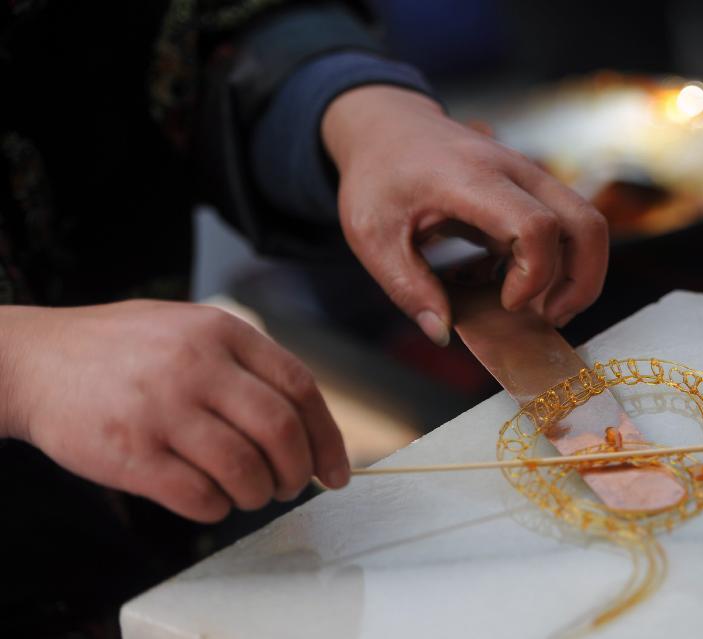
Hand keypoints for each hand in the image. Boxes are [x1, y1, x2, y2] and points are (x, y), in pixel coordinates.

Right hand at [0, 301, 347, 521]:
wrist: (35, 359)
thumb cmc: (125, 349)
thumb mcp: (192, 329)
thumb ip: (247, 365)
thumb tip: (308, 426)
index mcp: (222, 332)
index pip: (301, 387)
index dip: (327, 436)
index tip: (335, 469)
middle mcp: (196, 365)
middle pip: (281, 431)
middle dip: (297, 471)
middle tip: (291, 486)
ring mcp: (161, 408)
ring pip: (244, 470)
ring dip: (258, 494)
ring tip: (250, 493)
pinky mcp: (129, 452)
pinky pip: (198, 497)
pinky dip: (217, 509)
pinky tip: (211, 500)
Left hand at [322, 86, 608, 344]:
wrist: (388, 126)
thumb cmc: (378, 177)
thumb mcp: (371, 235)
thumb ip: (407, 287)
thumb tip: (442, 333)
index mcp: (472, 179)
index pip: (536, 226)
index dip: (534, 276)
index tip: (505, 304)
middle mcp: (515, 171)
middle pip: (586, 223)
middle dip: (582, 282)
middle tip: (549, 319)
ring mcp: (529, 177)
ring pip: (587, 224)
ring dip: (577, 274)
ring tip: (539, 310)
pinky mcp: (531, 189)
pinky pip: (566, 227)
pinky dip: (558, 263)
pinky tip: (513, 285)